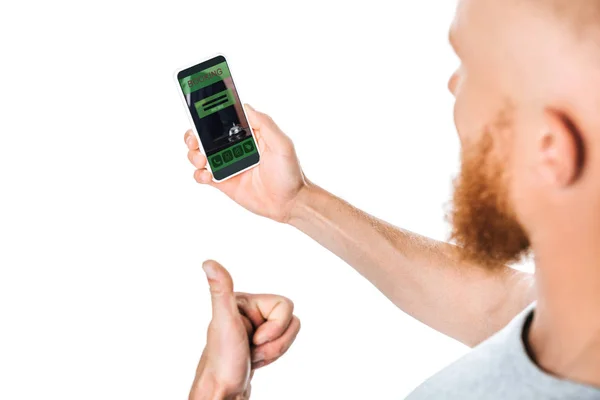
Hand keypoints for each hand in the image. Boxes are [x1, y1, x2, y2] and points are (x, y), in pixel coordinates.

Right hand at [184, 105, 306, 222]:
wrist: (289, 203)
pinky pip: (203, 176)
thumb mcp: (282, 143)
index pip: (224, 119)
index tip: (198, 110)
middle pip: (206, 136)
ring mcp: (228, 164)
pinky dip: (199, 174)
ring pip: (200, 154)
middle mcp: (235, 148)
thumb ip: (264, 124)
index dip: (209, 114)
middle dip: (194, 134)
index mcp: (248, 135)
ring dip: (194, 154)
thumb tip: (245, 106)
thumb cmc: (290, 173)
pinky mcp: (223, 182)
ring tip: (202, 159)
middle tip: (195, 139)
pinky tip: (207, 175)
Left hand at [190, 260, 300, 399]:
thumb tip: (207, 263)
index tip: (253, 338)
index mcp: (244, 300)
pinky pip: (283, 343)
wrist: (221, 393)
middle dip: (276, 342)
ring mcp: (256, 327)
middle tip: (252, 349)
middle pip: (290, 320)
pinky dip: (273, 356)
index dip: (276, 327)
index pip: (286, 305)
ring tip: (252, 357)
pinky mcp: (259, 342)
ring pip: (290, 333)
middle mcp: (250, 311)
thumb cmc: (221, 361)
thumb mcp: (223, 322)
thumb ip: (220, 291)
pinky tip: (255, 361)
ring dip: (275, 351)